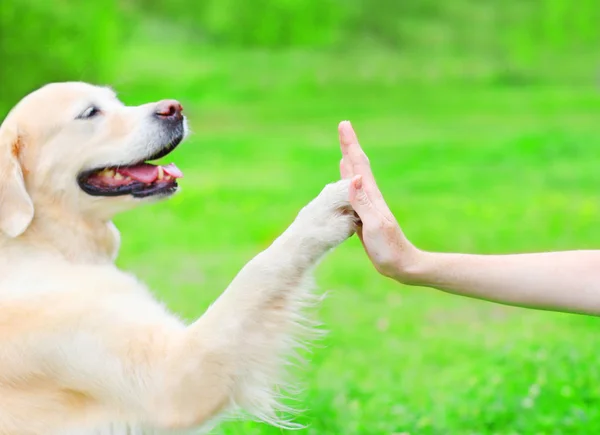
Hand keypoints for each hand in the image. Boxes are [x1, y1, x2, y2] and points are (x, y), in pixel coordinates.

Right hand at [338, 121, 423, 282]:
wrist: (402, 265)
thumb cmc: (389, 248)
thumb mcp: (374, 225)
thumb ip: (363, 202)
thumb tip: (353, 177)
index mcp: (371, 197)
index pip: (358, 165)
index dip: (351, 145)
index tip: (344, 125)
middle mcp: (370, 197)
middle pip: (357, 166)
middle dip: (350, 147)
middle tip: (343, 128)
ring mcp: (367, 207)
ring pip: (355, 179)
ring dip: (349, 163)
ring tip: (344, 150)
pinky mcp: (364, 217)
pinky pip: (352, 195)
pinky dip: (347, 183)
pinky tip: (346, 182)